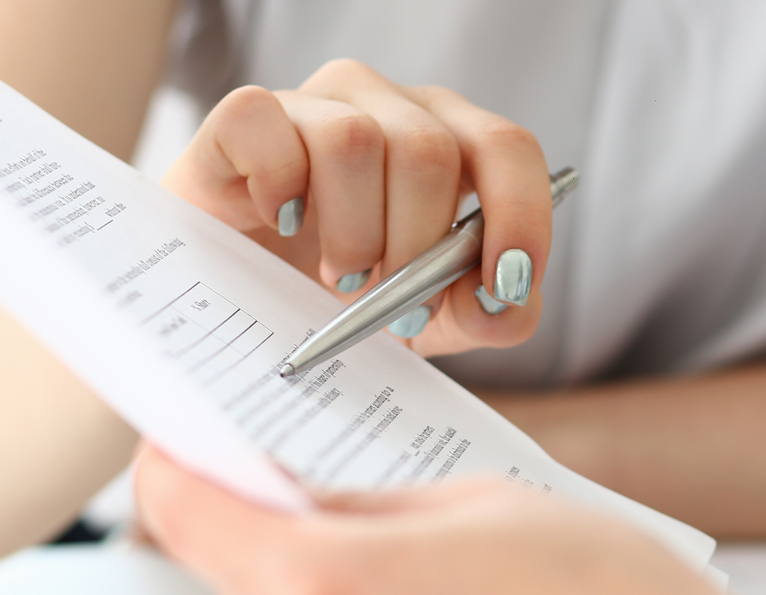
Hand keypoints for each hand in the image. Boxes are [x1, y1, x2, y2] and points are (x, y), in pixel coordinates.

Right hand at [161, 59, 551, 356]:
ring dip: (352, 231)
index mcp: (450, 141)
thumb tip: (502, 300)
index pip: (507, 148)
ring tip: (340, 274)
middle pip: (430, 152)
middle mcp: (388, 106)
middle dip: (417, 246)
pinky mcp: (246, 117)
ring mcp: (316, 103)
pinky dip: (278, 185)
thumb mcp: (435, 320)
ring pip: (354, 141)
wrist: (247, 303)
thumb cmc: (351, 295)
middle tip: (392, 301)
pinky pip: (266, 123)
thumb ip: (491, 315)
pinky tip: (281, 224)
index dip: (519, 214)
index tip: (508, 282)